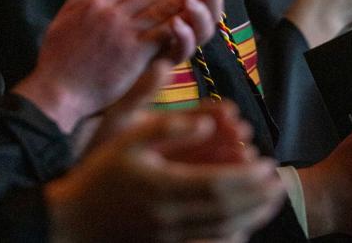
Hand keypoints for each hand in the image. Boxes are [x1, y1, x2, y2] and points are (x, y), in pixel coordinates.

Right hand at [14, 0, 224, 131]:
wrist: (56, 92)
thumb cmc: (55, 63)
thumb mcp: (59, 23)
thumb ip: (75, 2)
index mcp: (97, 5)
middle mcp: (112, 13)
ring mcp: (124, 32)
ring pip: (159, 9)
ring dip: (181, 1)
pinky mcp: (133, 53)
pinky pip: (161, 34)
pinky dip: (177, 26)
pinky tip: (190, 22)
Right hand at [46, 68, 284, 242]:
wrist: (71, 221)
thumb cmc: (99, 174)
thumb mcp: (126, 135)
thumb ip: (168, 125)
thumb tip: (207, 121)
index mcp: (163, 187)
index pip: (218, 185)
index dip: (248, 177)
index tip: (268, 163)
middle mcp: (169, 218)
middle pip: (226, 211)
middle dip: (257, 198)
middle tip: (279, 182)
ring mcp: (167, 239)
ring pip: (220, 232)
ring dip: (251, 217)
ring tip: (270, 202)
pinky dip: (229, 238)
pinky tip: (242, 228)